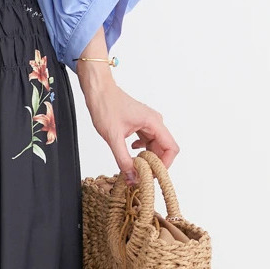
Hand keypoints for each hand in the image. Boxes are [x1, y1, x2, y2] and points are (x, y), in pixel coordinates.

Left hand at [78, 66, 177, 181]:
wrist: (98, 91)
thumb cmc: (106, 107)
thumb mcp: (113, 137)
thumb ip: (123, 159)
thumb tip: (132, 177)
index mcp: (153, 122)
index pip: (171, 148)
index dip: (164, 165)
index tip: (151, 175)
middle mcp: (154, 122)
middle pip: (163, 149)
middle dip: (153, 164)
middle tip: (138, 175)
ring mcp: (148, 124)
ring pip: (154, 147)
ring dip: (145, 159)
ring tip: (133, 167)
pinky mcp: (140, 125)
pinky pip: (147, 142)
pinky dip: (140, 152)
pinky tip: (130, 153)